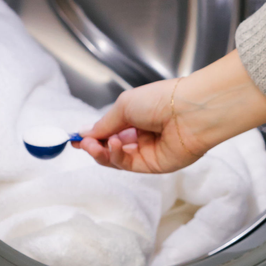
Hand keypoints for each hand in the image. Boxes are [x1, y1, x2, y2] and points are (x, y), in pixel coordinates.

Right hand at [75, 78, 206, 172]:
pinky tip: (113, 146)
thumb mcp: (124, 106)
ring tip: (94, 145)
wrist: (189, 111)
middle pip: (111, 147)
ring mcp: (149, 151)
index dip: (92, 135)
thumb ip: (104, 123)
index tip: (75, 138)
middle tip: (82, 144)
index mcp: (137, 116)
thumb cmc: (160, 100)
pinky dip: (117, 156)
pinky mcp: (155, 165)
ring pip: (118, 159)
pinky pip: (129, 165)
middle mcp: (142, 134)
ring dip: (102, 153)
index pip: (110, 130)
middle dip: (94, 146)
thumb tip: (85, 133)